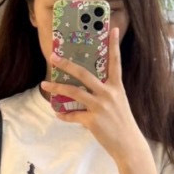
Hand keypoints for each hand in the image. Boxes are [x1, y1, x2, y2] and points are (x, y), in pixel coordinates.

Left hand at [40, 26, 146, 163]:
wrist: (128, 144)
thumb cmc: (122, 123)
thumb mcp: (119, 103)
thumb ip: (106, 93)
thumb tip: (88, 88)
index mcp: (116, 87)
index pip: (115, 62)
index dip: (114, 46)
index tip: (113, 29)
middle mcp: (108, 93)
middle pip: (84, 74)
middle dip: (67, 64)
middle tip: (53, 57)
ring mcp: (100, 106)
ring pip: (74, 93)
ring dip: (57, 88)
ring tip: (44, 85)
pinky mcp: (92, 120)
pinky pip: (73, 115)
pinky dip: (64, 115)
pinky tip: (58, 114)